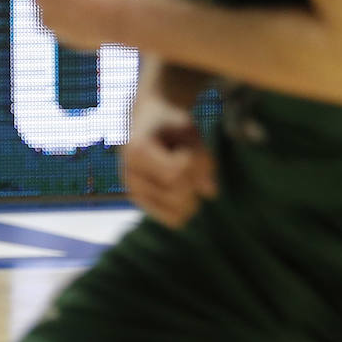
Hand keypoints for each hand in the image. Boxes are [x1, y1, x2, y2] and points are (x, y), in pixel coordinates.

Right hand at [122, 92, 216, 227]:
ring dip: (193, 193)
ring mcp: (134, 193)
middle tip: (195, 159)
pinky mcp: (143, 204)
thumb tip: (211, 193)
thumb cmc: (168, 122)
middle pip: (178, 194)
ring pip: (179, 212)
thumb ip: (200, 156)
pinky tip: (184, 187)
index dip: (196, 164)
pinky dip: (187, 207)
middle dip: (196, 179)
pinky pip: (174, 219)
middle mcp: (130, 176)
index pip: (176, 173)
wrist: (146, 122)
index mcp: (137, 151)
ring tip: (186, 171)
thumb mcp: (187, 129)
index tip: (194, 149)